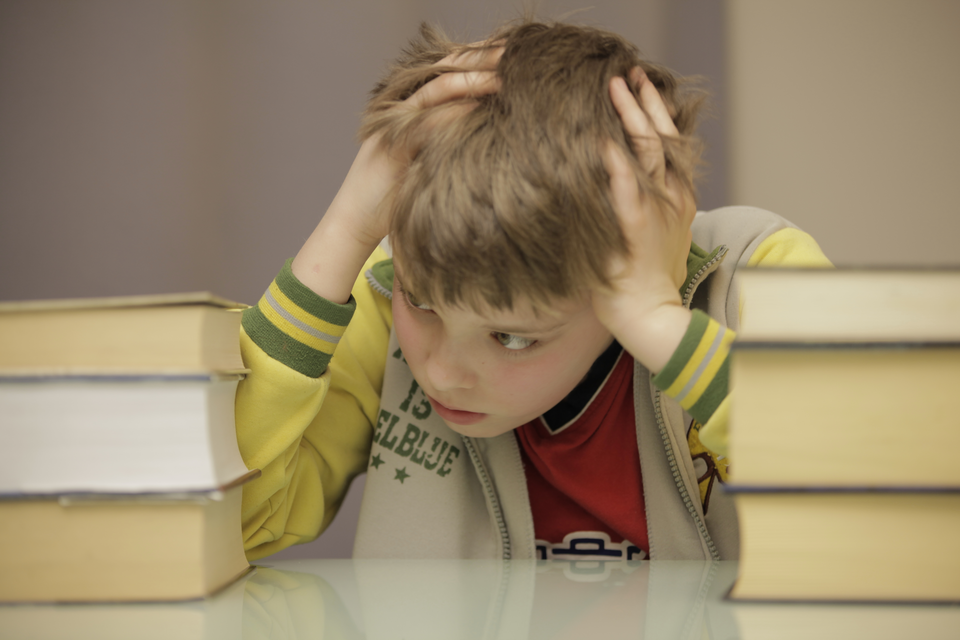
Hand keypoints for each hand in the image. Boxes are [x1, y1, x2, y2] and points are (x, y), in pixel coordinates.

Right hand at [292, 46, 500, 301]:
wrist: (357, 221)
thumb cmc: (398, 198)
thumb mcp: (433, 163)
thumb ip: (453, 140)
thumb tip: (495, 129)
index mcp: (416, 108)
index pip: (452, 74)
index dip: (481, 62)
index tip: (515, 57)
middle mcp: (403, 107)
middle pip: (445, 71)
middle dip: (479, 61)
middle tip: (513, 53)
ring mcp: (394, 121)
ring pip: (436, 89)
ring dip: (469, 80)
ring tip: (500, 75)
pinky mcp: (388, 140)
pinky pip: (423, 119)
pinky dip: (449, 112)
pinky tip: (474, 106)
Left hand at [591, 69, 696, 371]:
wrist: (650, 315)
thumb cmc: (646, 279)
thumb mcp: (655, 234)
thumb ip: (646, 204)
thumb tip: (622, 180)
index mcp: (678, 197)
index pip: (669, 144)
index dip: (656, 112)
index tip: (640, 86)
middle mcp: (672, 198)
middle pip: (661, 139)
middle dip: (644, 103)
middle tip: (627, 75)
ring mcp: (657, 211)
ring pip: (647, 154)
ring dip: (630, 119)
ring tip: (615, 90)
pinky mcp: (636, 229)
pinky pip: (627, 190)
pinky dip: (615, 164)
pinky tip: (602, 143)